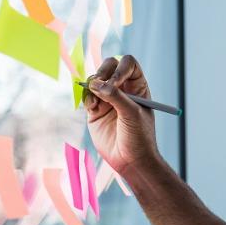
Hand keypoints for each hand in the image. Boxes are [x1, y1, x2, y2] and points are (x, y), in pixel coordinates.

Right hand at [84, 55, 158, 176]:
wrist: (130, 160)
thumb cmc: (139, 136)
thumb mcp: (132, 114)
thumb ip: (115, 96)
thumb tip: (95, 83)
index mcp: (138, 86)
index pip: (128, 64)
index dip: (121, 68)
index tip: (116, 83)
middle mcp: (123, 89)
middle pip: (109, 66)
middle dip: (102, 72)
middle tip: (100, 86)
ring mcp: (108, 99)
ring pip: (95, 80)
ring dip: (92, 85)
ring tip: (96, 102)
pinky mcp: (95, 110)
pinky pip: (86, 95)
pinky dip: (86, 97)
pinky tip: (93, 108)